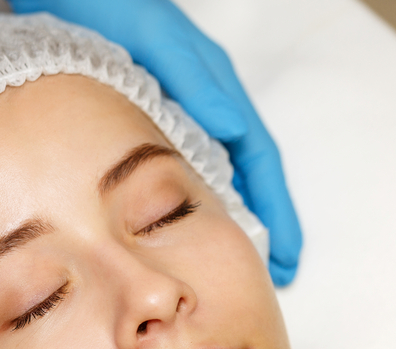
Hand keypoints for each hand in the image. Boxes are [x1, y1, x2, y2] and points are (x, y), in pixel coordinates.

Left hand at [9, 0, 301, 284]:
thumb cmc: (109, 5)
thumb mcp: (155, 41)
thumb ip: (194, 82)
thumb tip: (232, 132)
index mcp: (213, 87)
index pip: (257, 159)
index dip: (275, 210)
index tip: (286, 259)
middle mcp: (200, 101)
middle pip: (243, 173)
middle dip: (262, 223)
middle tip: (273, 274)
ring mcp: (173, 110)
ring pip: (212, 172)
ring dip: (228, 216)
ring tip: (232, 260)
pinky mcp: (140, 115)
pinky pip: (176, 167)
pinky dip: (188, 201)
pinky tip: (175, 228)